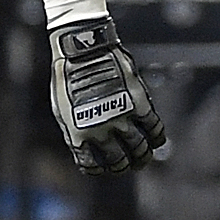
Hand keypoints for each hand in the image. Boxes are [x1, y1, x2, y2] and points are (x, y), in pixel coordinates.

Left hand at [47, 17, 166, 174]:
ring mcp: (122, 118)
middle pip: (119, 160)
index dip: (99, 169)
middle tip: (129, 165)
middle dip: (124, 166)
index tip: (104, 168)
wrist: (82, 50)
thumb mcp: (62, 109)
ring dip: (143, 157)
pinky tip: (156, 141)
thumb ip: (74, 131)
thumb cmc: (67, 76)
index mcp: (78, 135)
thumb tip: (85, 147)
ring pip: (139, 149)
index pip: (92, 164)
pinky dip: (157, 138)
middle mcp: (101, 131)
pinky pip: (154, 128)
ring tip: (144, 158)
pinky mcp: (139, 104)